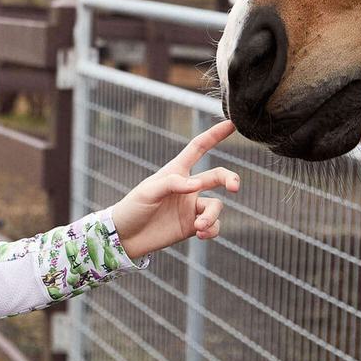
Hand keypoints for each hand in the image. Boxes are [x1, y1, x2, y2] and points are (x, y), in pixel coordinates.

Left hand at [111, 120, 240, 259]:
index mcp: (176, 171)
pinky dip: (212, 229)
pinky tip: (201, 233)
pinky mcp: (193, 226)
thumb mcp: (148, 191)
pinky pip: (213, 225)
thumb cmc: (133, 207)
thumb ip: (172, 184)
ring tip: (200, 226)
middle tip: (234, 187)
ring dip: (211, 216)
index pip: (198, 148)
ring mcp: (191, 207)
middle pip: (217, 176)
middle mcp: (188, 187)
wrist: (125, 237)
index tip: (231, 123)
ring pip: (216, 206)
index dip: (214, 135)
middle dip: (230, 179)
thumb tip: (198, 185)